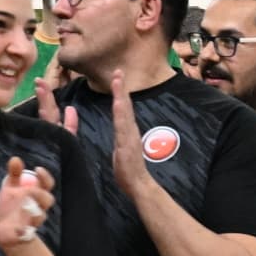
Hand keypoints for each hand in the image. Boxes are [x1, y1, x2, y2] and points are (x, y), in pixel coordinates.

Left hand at [0, 159, 53, 254]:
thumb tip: (15, 158)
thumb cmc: (11, 205)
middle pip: (47, 200)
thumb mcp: (11, 188)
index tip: (37, 169)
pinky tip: (17, 228)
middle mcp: (39, 207)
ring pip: (40, 217)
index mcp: (36, 194)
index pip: (47, 184)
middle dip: (40, 194)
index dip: (45, 177)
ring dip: (34, 211)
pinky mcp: (25, 234)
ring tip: (25, 206)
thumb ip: (14, 174)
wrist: (6, 229)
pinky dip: (23, 231)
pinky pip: (27, 234)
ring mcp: (33, 221)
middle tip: (29, 190)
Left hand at [102, 78, 153, 196]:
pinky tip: (118, 103)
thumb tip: (120, 135)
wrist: (138, 185)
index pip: (122, 109)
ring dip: (121, 96)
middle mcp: (130, 131)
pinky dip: (121, 114)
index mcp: (126, 132)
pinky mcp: (127, 145)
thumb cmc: (128, 172)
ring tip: (118, 81)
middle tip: (118, 71)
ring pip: (124, 112)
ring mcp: (129, 137)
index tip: (116, 78)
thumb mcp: (121, 151)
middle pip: (124, 106)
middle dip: (121, 88)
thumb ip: (121, 141)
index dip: (119, 93)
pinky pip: (122, 126)